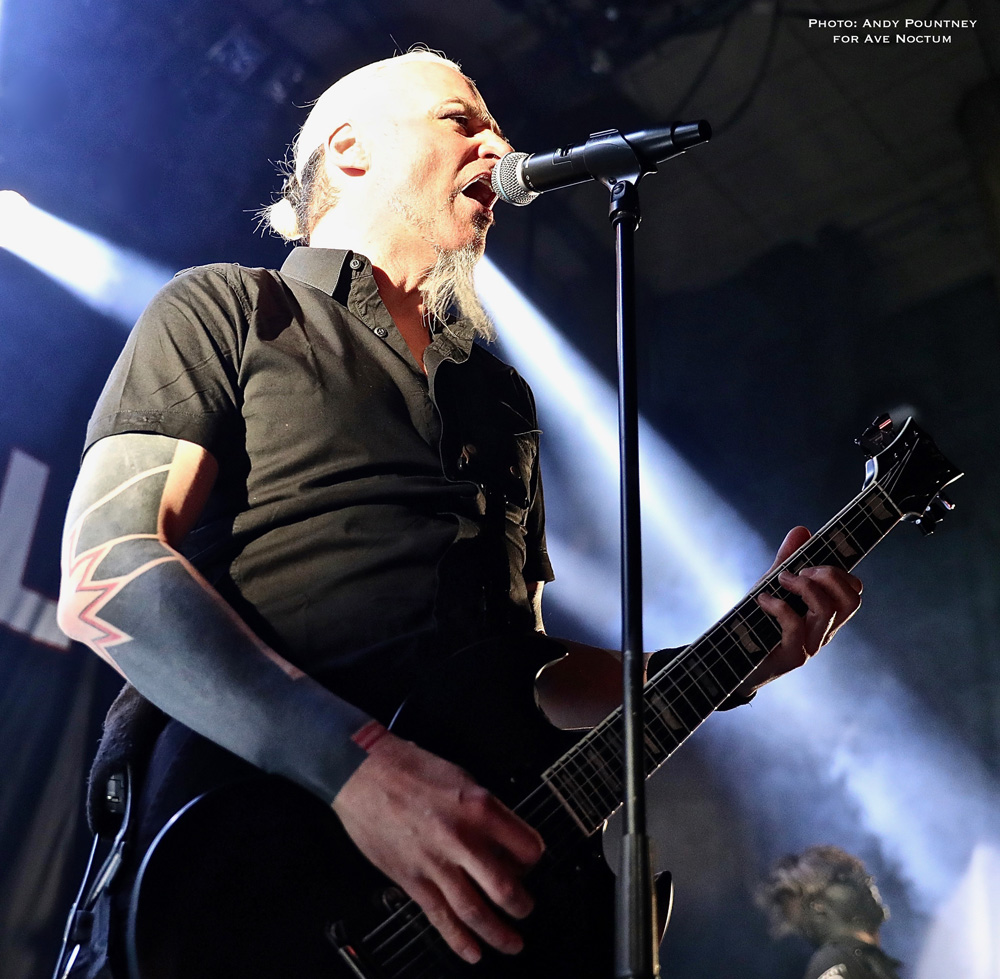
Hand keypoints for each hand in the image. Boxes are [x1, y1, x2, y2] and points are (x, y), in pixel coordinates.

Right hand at [332, 730, 543, 963]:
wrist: (364, 772)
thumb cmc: (409, 767)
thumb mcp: (461, 778)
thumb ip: (484, 810)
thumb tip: (500, 837)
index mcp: (480, 807)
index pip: (526, 847)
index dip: (533, 859)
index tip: (530, 864)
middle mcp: (462, 838)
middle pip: (506, 888)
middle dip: (521, 905)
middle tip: (525, 908)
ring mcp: (436, 863)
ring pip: (475, 911)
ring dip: (498, 933)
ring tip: (511, 943)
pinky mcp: (411, 879)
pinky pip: (440, 917)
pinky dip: (459, 941)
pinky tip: (472, 952)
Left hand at [742, 526, 862, 692]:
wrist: (731, 659)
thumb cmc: (755, 621)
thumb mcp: (770, 585)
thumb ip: (786, 560)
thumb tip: (802, 530)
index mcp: (824, 614)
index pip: (853, 591)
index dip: (839, 571)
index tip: (810, 562)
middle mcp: (824, 631)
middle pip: (851, 600)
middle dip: (829, 575)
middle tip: (800, 571)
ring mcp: (810, 645)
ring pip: (827, 611)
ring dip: (804, 587)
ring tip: (781, 579)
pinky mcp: (792, 657)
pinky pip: (795, 626)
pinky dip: (779, 606)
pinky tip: (762, 599)